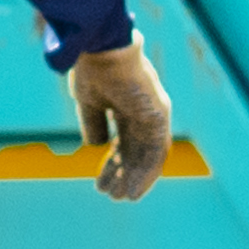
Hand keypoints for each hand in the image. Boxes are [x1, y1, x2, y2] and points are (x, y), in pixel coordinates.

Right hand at [66, 40, 176, 203]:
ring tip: (120, 198)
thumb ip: (94, 124)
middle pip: (136, 151)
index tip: (100, 183)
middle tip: (110, 195)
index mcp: (128, 106)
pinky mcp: (159, 117)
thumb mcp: (89, 102)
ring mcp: (154, 114)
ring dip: (135, 178)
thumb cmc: (93, 69)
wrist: (101, 50)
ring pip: (148, 155)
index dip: (112, 164)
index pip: (124, 142)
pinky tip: (134, 190)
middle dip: (123, 174)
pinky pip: (157, 152)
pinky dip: (147, 174)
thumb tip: (94, 146)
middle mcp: (144, 112)